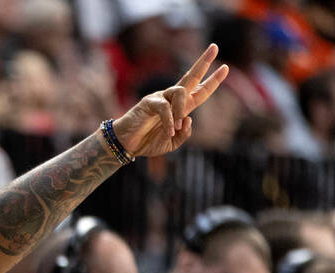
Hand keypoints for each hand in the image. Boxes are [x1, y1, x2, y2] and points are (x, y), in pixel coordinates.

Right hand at [112, 43, 228, 157]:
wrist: (127, 145)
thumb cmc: (147, 142)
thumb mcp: (173, 143)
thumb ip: (184, 134)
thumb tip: (188, 119)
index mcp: (181, 108)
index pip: (200, 91)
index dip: (213, 81)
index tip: (226, 68)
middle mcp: (171, 99)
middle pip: (191, 76)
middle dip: (204, 62)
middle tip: (214, 46)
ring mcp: (160, 98)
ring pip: (180, 92)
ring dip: (181, 110)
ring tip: (177, 127)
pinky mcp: (149, 102)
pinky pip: (164, 107)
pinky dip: (169, 120)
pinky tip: (169, 131)